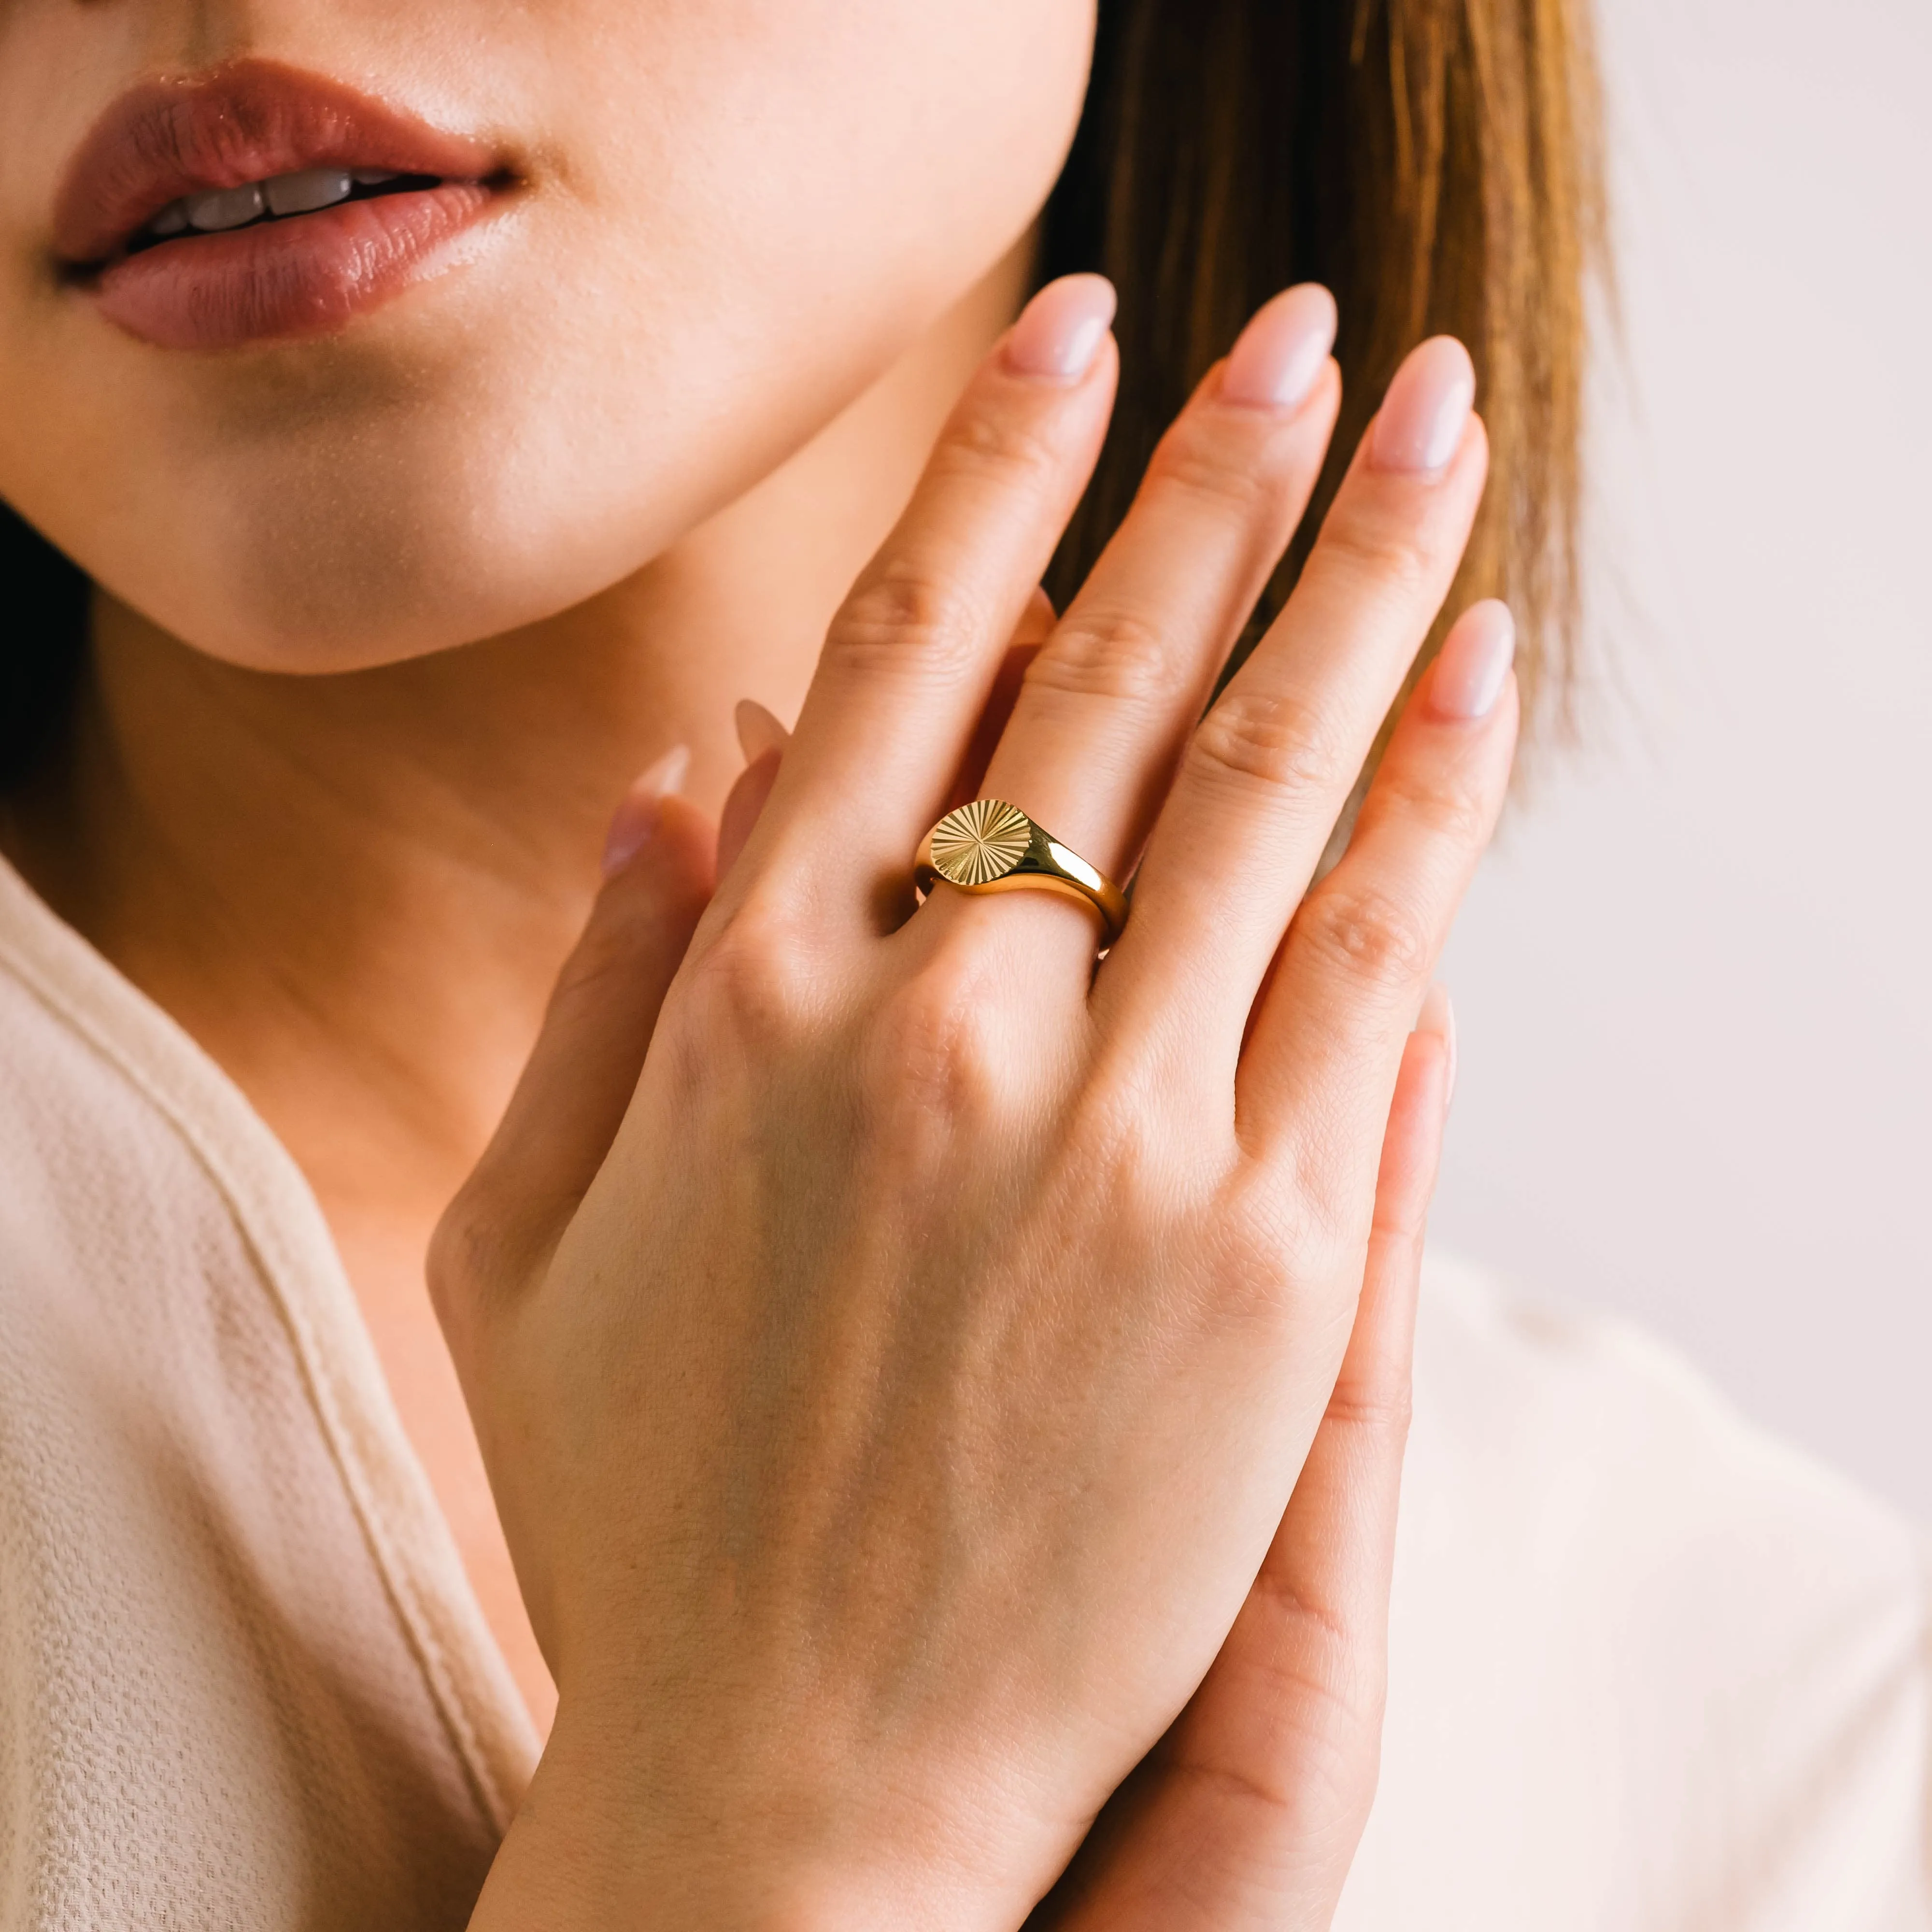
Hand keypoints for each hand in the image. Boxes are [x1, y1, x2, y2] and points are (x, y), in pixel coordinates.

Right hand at [437, 272, 1515, 1927]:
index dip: (1000, 462)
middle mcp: (925, 1024)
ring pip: (1261, 776)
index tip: (1079, 330)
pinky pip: (1366, 961)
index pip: (899, 647)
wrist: (792, 1789)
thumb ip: (593, 987)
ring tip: (1439, 427)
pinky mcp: (1258, 1258)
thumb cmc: (647, 1519)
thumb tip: (684, 772)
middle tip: (1310, 338)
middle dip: (1220, 471)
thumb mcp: (526, 1245)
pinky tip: (1479, 663)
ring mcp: (1107, 1135)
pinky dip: (1428, 796)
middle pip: (1106, 671)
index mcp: (737, 997)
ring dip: (1360, 575)